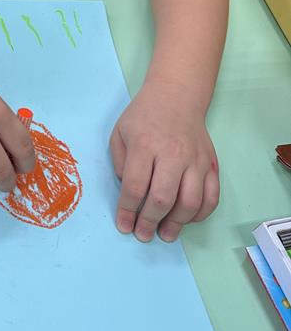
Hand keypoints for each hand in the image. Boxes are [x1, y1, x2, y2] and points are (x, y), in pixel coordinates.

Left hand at [109, 82, 219, 242]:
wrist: (176, 96)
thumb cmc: (144, 115)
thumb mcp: (120, 132)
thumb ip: (120, 163)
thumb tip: (129, 192)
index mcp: (145, 145)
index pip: (135, 186)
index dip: (127, 211)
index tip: (123, 225)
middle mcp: (172, 153)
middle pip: (163, 198)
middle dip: (150, 222)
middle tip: (143, 235)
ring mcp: (195, 160)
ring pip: (190, 202)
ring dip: (177, 224)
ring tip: (165, 234)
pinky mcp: (211, 164)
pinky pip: (211, 196)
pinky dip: (201, 213)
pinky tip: (187, 219)